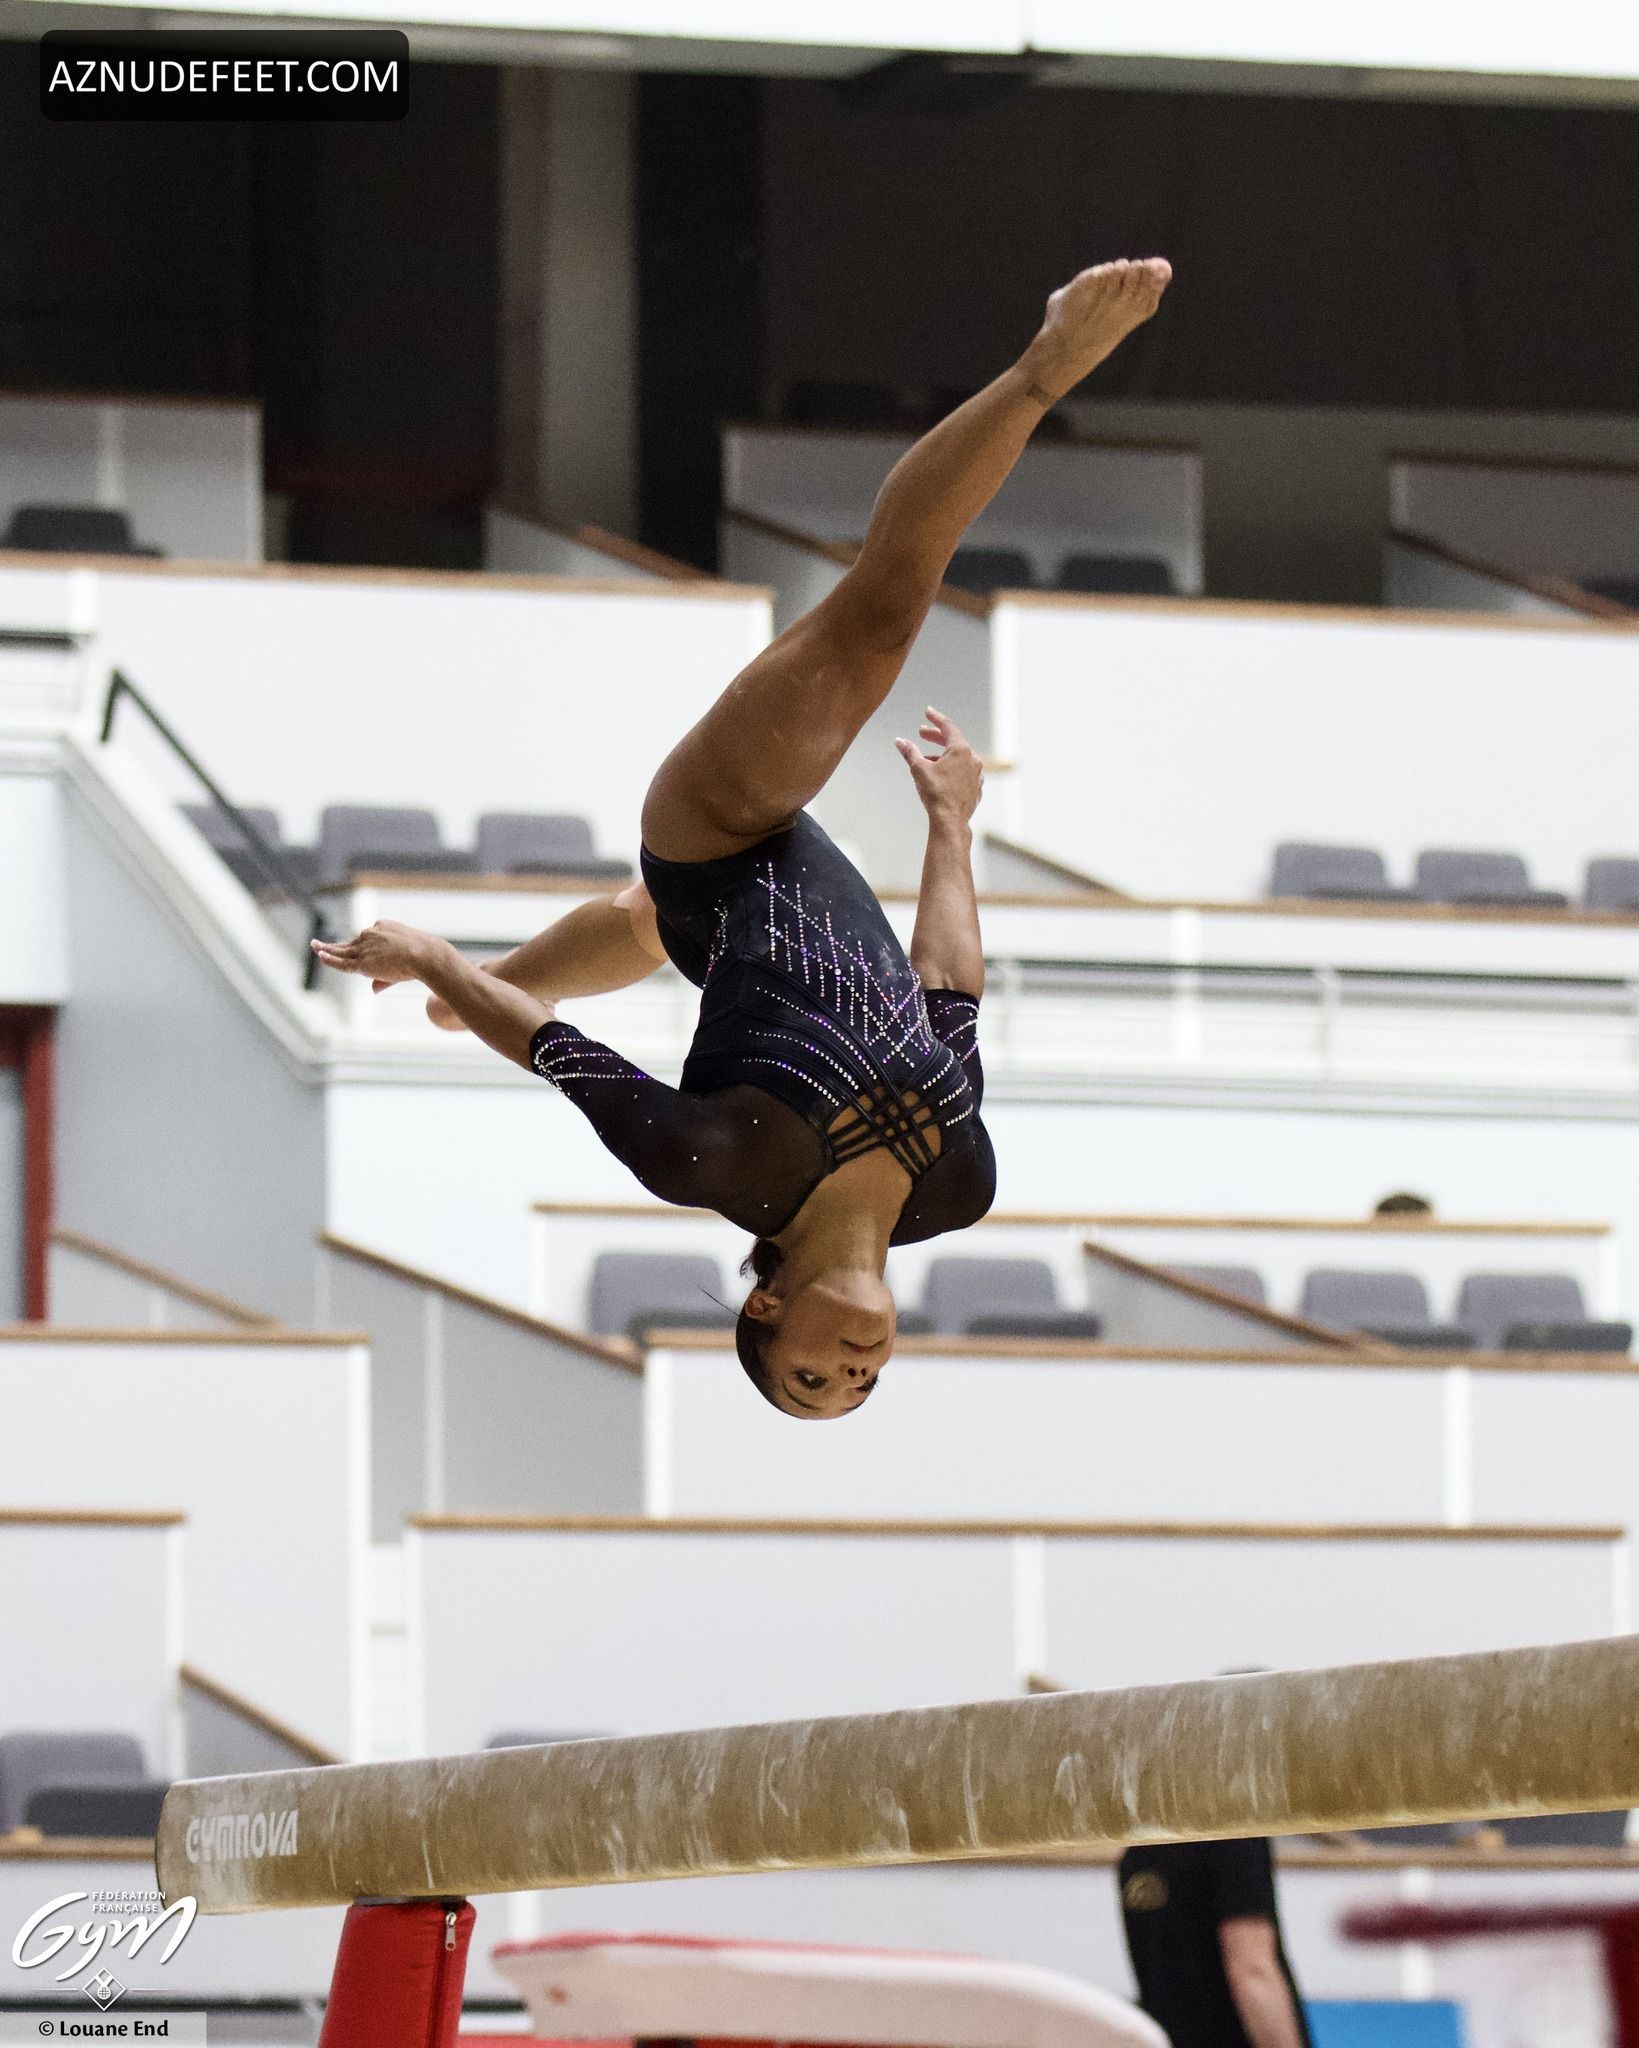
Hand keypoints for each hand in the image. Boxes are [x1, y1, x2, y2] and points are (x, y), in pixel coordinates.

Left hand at [311, 921, 444, 993]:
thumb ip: (385, 977)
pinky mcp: (363, 961)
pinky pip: (342, 962)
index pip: (366, 938)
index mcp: (383, 927)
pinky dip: (329, 959)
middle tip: (320, 944)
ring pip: (343, 950)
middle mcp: (371, 934)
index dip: (363, 948)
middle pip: (351, 943)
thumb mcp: (404, 965)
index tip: (356, 950)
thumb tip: (374, 989)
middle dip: (337, 946)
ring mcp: (366, 947)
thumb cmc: (422, 959)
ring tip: (315, 947)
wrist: (424, 955)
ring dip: (326, 949)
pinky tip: (320, 954)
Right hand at [895, 707, 982, 824]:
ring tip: (926, 759)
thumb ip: (910, 752)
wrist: (950, 821)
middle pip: (953, 741)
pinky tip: (941, 775)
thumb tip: (900, 741)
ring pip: (958, 758)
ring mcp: (976, 774)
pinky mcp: (976, 788)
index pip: (947, 726)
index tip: (928, 712)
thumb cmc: (936, 794)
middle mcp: (972, 759)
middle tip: (922, 733)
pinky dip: (951, 769)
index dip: (935, 718)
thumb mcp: (919, 769)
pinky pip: (963, 772)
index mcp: (960, 750)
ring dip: (942, 755)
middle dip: (936, 736)